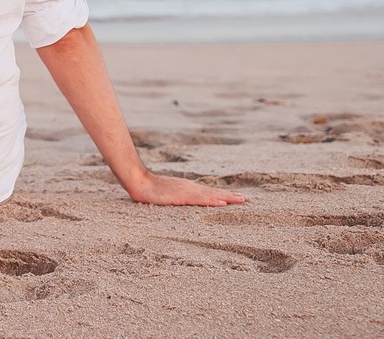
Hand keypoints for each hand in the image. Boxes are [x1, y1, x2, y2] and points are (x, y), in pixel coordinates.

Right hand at [126, 170, 246, 206]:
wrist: (137, 181)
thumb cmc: (148, 190)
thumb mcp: (165, 195)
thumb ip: (175, 197)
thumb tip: (181, 201)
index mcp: (187, 189)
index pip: (209, 193)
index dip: (223, 195)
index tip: (237, 198)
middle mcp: (190, 188)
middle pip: (213, 193)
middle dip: (230, 196)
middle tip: (246, 200)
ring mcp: (186, 191)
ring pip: (211, 195)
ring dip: (226, 197)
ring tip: (240, 200)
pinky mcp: (181, 195)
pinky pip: (200, 199)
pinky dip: (212, 200)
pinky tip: (222, 202)